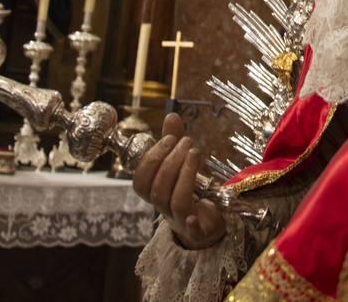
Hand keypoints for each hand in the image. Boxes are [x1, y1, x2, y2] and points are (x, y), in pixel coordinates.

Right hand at [130, 113, 225, 249]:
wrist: (207, 223)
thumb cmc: (190, 189)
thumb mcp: (183, 163)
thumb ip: (175, 142)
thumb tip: (171, 115)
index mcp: (154, 192)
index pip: (141, 180)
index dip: (151, 160)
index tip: (169, 138)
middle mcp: (163, 208)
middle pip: (157, 190)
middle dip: (169, 163)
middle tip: (186, 142)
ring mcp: (180, 220)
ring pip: (175, 202)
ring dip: (184, 175)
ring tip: (195, 153)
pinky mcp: (199, 231)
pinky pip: (192, 230)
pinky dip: (191, 222)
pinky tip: (197, 210)